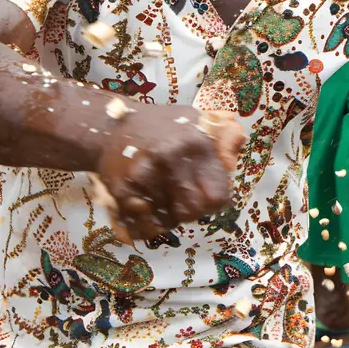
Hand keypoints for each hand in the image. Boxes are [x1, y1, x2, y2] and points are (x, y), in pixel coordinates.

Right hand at [94, 105, 245, 241]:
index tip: (206, 192)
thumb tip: (239, 141)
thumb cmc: (160, 126)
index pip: (218, 196)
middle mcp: (170, 159)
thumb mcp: (195, 120)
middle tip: (182, 195)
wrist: (109, 127)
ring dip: (169, 216)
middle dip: (192, 209)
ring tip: (162, 195)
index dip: (215, 198)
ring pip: (169, 222)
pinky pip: (144, 227)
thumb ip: (222, 135)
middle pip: (194, 212)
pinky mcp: (122, 191)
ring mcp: (144, 176)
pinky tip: (146, 204)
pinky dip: (147, 224)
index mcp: (194, 142)